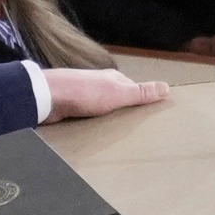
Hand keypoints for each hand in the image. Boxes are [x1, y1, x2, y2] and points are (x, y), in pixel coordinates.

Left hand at [34, 65, 169, 121]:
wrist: (47, 98)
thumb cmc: (83, 93)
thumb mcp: (118, 93)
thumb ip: (141, 92)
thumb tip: (167, 86)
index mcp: (113, 78)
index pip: (134, 90)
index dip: (143, 101)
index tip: (150, 116)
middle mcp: (99, 85)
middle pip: (118, 100)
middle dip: (124, 112)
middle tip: (133, 131)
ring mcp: (84, 96)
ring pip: (103, 110)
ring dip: (107, 120)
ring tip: (115, 136)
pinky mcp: (71, 107)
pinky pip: (88, 118)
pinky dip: (93, 124)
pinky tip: (95, 134)